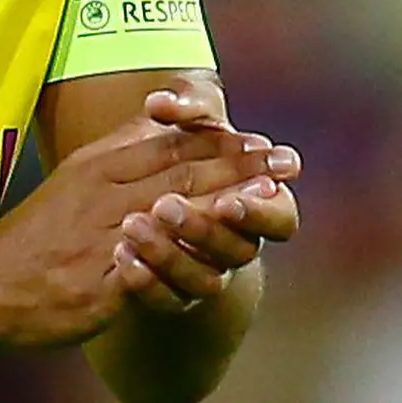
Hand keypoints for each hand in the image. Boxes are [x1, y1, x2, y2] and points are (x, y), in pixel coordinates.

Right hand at [0, 97, 293, 349]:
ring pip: (172, 217)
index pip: (172, 148)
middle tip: (289, 162)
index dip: (225, 145)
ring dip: (226, 206)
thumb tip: (158, 118)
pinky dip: (185, 262)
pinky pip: (149, 272)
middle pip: (182, 175)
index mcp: (100, 169)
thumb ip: (120, 149)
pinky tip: (221, 264)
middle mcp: (104, 198)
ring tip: (268, 201)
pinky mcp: (98, 283)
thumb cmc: (38, 235)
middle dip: (241, 168)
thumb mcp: (77, 178)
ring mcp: (102, 239)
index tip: (268, 142)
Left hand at [108, 87, 299, 314]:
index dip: (259, 211)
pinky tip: (121, 255)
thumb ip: (186, 103)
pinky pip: (166, 299)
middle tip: (166, 206)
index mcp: (262, 204)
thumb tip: (163, 103)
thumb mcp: (190, 118)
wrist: (134, 190)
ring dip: (170, 252)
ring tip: (132, 225)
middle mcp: (240, 243)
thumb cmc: (182, 143)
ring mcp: (209, 272)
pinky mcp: (175, 294)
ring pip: (203, 279)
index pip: (281, 218)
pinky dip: (145, 279)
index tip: (228, 198)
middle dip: (205, 229)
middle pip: (240, 250)